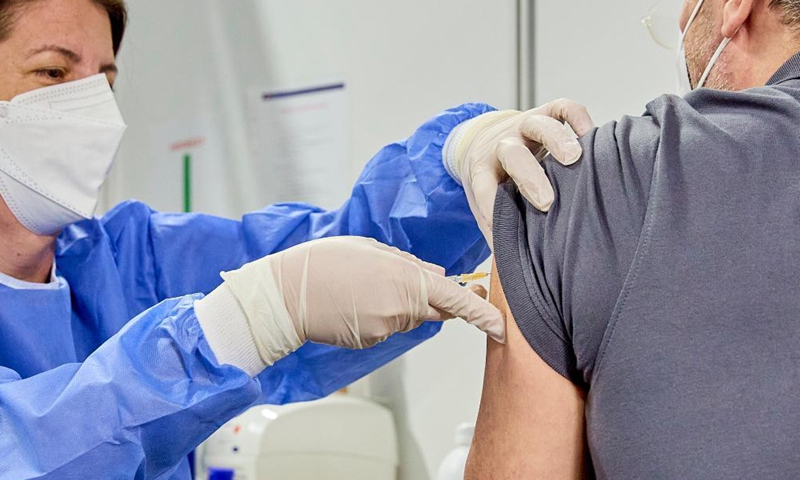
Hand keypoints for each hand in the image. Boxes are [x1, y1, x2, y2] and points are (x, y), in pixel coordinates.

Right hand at [221, 237, 504, 365]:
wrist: (286, 294)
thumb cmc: (326, 262)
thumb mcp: (372, 249)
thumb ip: (412, 264)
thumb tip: (440, 275)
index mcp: (406, 280)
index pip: (456, 300)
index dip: (482, 313)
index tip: (502, 325)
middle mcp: (402, 309)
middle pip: (435, 308)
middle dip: (432, 297)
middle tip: (402, 277)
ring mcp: (386, 329)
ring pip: (410, 317)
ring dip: (400, 303)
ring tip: (364, 284)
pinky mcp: (372, 341)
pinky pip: (389, 327)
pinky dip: (381, 315)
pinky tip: (355, 301)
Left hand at [445, 99, 594, 244]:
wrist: (481, 138)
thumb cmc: (492, 181)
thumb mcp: (485, 204)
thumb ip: (497, 230)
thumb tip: (511, 271)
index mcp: (483, 169)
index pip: (484, 186)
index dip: (492, 205)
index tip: (506, 226)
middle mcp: (503, 145)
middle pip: (512, 153)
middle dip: (529, 177)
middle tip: (547, 201)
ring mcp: (524, 126)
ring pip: (538, 124)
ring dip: (556, 140)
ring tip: (576, 158)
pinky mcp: (544, 113)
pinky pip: (561, 107)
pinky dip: (576, 116)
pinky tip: (591, 135)